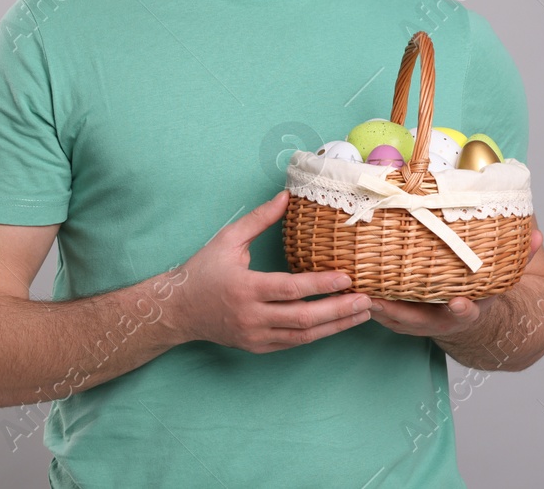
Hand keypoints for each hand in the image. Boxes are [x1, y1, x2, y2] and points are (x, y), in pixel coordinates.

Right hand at [172, 190, 371, 353]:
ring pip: (302, 336)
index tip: (347, 277)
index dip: (320, 284)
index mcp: (244, 288)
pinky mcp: (256, 347)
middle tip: (366, 300)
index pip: (289, 289)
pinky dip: (317, 335)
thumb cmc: (203, 270)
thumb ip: (259, 218)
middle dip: (338, 310)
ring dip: (335, 326)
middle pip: (302, 318)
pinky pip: (292, 344)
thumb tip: (287, 196)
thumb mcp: (227, 239)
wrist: (177, 310)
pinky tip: (337, 324)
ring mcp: (254, 335)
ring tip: (362, 314)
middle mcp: (251, 316)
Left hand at [368, 227, 542, 338]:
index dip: (464, 309)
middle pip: (419, 322)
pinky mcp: (404, 320)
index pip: (469, 313)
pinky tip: (351, 285)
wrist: (474, 326)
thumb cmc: (485, 295)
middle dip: (398, 312)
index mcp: (469, 311)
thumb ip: (521, 259)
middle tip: (378, 300)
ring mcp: (422, 324)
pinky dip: (368, 303)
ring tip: (355, 289)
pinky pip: (384, 314)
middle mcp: (443, 321)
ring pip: (395, 321)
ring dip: (375, 308)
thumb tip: (538, 235)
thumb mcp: (506, 280)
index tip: (459, 302)